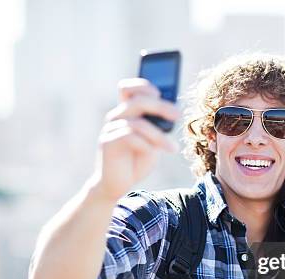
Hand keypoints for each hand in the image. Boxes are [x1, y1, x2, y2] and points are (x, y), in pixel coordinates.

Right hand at [92, 78, 179, 200]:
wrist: (117, 185)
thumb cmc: (136, 162)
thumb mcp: (153, 142)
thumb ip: (158, 127)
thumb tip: (172, 113)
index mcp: (126, 114)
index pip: (128, 88)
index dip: (144, 86)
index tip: (161, 95)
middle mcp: (116, 118)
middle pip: (137, 101)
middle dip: (161, 106)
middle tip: (177, 115)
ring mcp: (110, 129)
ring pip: (137, 123)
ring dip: (158, 135)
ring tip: (171, 148)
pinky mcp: (107, 143)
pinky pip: (129, 137)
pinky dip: (145, 144)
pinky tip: (151, 153)